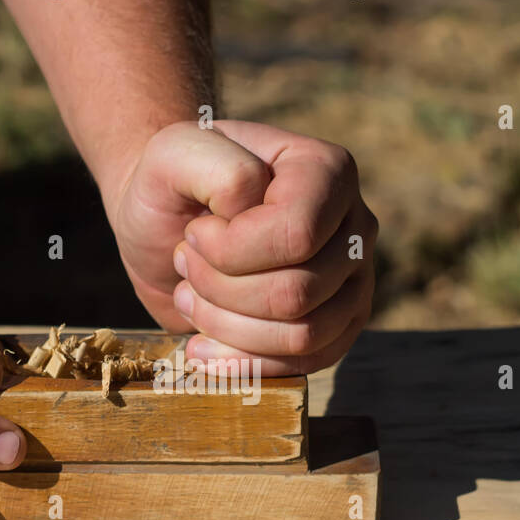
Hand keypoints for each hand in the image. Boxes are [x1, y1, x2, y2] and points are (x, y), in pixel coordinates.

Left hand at [109, 120, 377, 374]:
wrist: (165, 224)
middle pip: (297, 293)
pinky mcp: (337, 328)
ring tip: (190, 298)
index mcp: (327, 171)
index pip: (297, 236)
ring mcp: (352, 281)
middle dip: (221, 290)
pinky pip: (304, 365)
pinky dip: (244, 363)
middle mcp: (354, 226)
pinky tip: (203, 345)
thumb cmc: (169, 185)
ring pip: (303, 336)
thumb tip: (253, 206)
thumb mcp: (172, 153)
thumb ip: (215, 165)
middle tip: (185, 266)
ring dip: (227, 326)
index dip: (232, 251)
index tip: (193, 234)